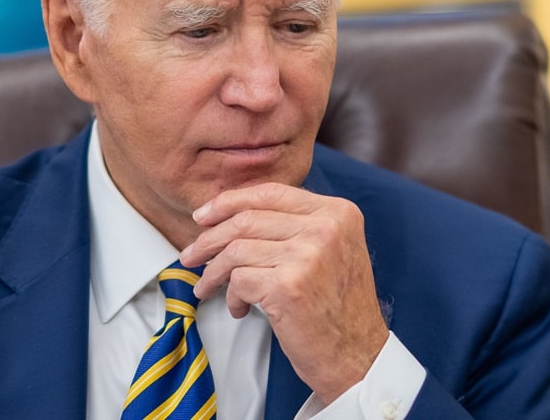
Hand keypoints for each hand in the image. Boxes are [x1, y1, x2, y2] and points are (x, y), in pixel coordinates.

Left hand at [179, 183, 389, 402]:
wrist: (358, 357)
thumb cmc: (337, 308)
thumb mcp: (331, 251)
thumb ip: (294, 225)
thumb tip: (229, 213)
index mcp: (337, 212)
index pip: (270, 192)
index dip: (229, 202)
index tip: (203, 216)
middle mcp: (326, 227)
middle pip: (246, 219)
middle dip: (209, 239)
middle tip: (190, 255)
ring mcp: (309, 255)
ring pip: (236, 250)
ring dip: (213, 272)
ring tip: (207, 287)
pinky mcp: (289, 286)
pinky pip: (238, 280)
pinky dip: (231, 296)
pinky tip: (239, 308)